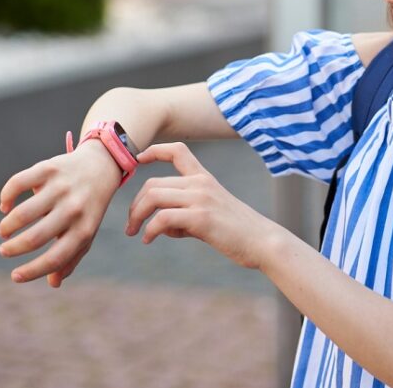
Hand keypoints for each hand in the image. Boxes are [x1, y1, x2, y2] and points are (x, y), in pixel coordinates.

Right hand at [0, 140, 121, 286]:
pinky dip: (6, 197)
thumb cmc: (88, 208)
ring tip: (4, 231)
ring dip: (7, 227)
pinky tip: (5, 206)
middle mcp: (74, 209)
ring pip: (23, 213)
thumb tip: (53, 283)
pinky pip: (17, 184)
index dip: (32, 271)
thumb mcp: (86, 232)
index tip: (15, 276)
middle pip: (35, 237)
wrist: (100, 166)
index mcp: (84, 229)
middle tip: (5, 250)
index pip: (56, 258)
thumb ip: (71, 257)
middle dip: (13, 249)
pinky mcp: (49, 168)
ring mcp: (61, 187)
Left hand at [126, 142, 281, 269]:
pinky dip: (149, 230)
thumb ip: (183, 214)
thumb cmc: (236, 231)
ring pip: (153, 196)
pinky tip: (148, 240)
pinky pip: (162, 218)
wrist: (262, 242)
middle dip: (135, 204)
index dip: (154, 151)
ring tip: (135, 232)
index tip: (138, 160)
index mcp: (204, 178)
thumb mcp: (209, 214)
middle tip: (131, 225)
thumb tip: (159, 226)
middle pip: (153, 183)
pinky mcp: (201, 218)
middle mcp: (201, 183)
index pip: (177, 151)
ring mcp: (201, 199)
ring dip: (137, 216)